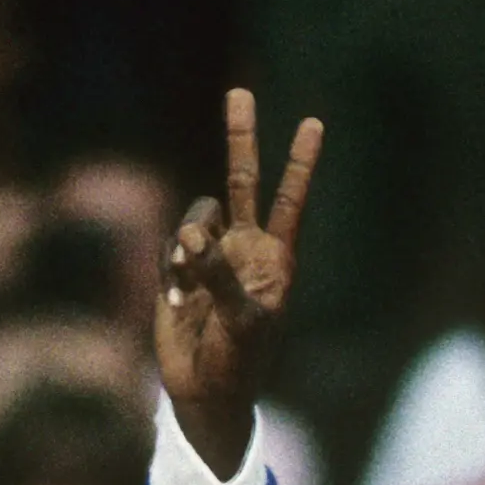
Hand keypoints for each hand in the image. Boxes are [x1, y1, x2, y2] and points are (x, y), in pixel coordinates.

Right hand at [156, 88, 321, 475]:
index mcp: (275, 258)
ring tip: (189, 280)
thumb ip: (219, 274)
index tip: (314, 123)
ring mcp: (211, 255)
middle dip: (241, 137)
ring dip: (189, 242)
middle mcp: (245, 247)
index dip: (300, 163)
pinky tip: (176, 301)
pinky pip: (170, 246)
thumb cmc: (240, 361)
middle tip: (240, 92)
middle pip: (243, 179)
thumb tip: (192, 236)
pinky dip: (170, 268)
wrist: (205, 392)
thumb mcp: (241, 321)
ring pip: (197, 215)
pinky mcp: (179, 268)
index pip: (290, 200)